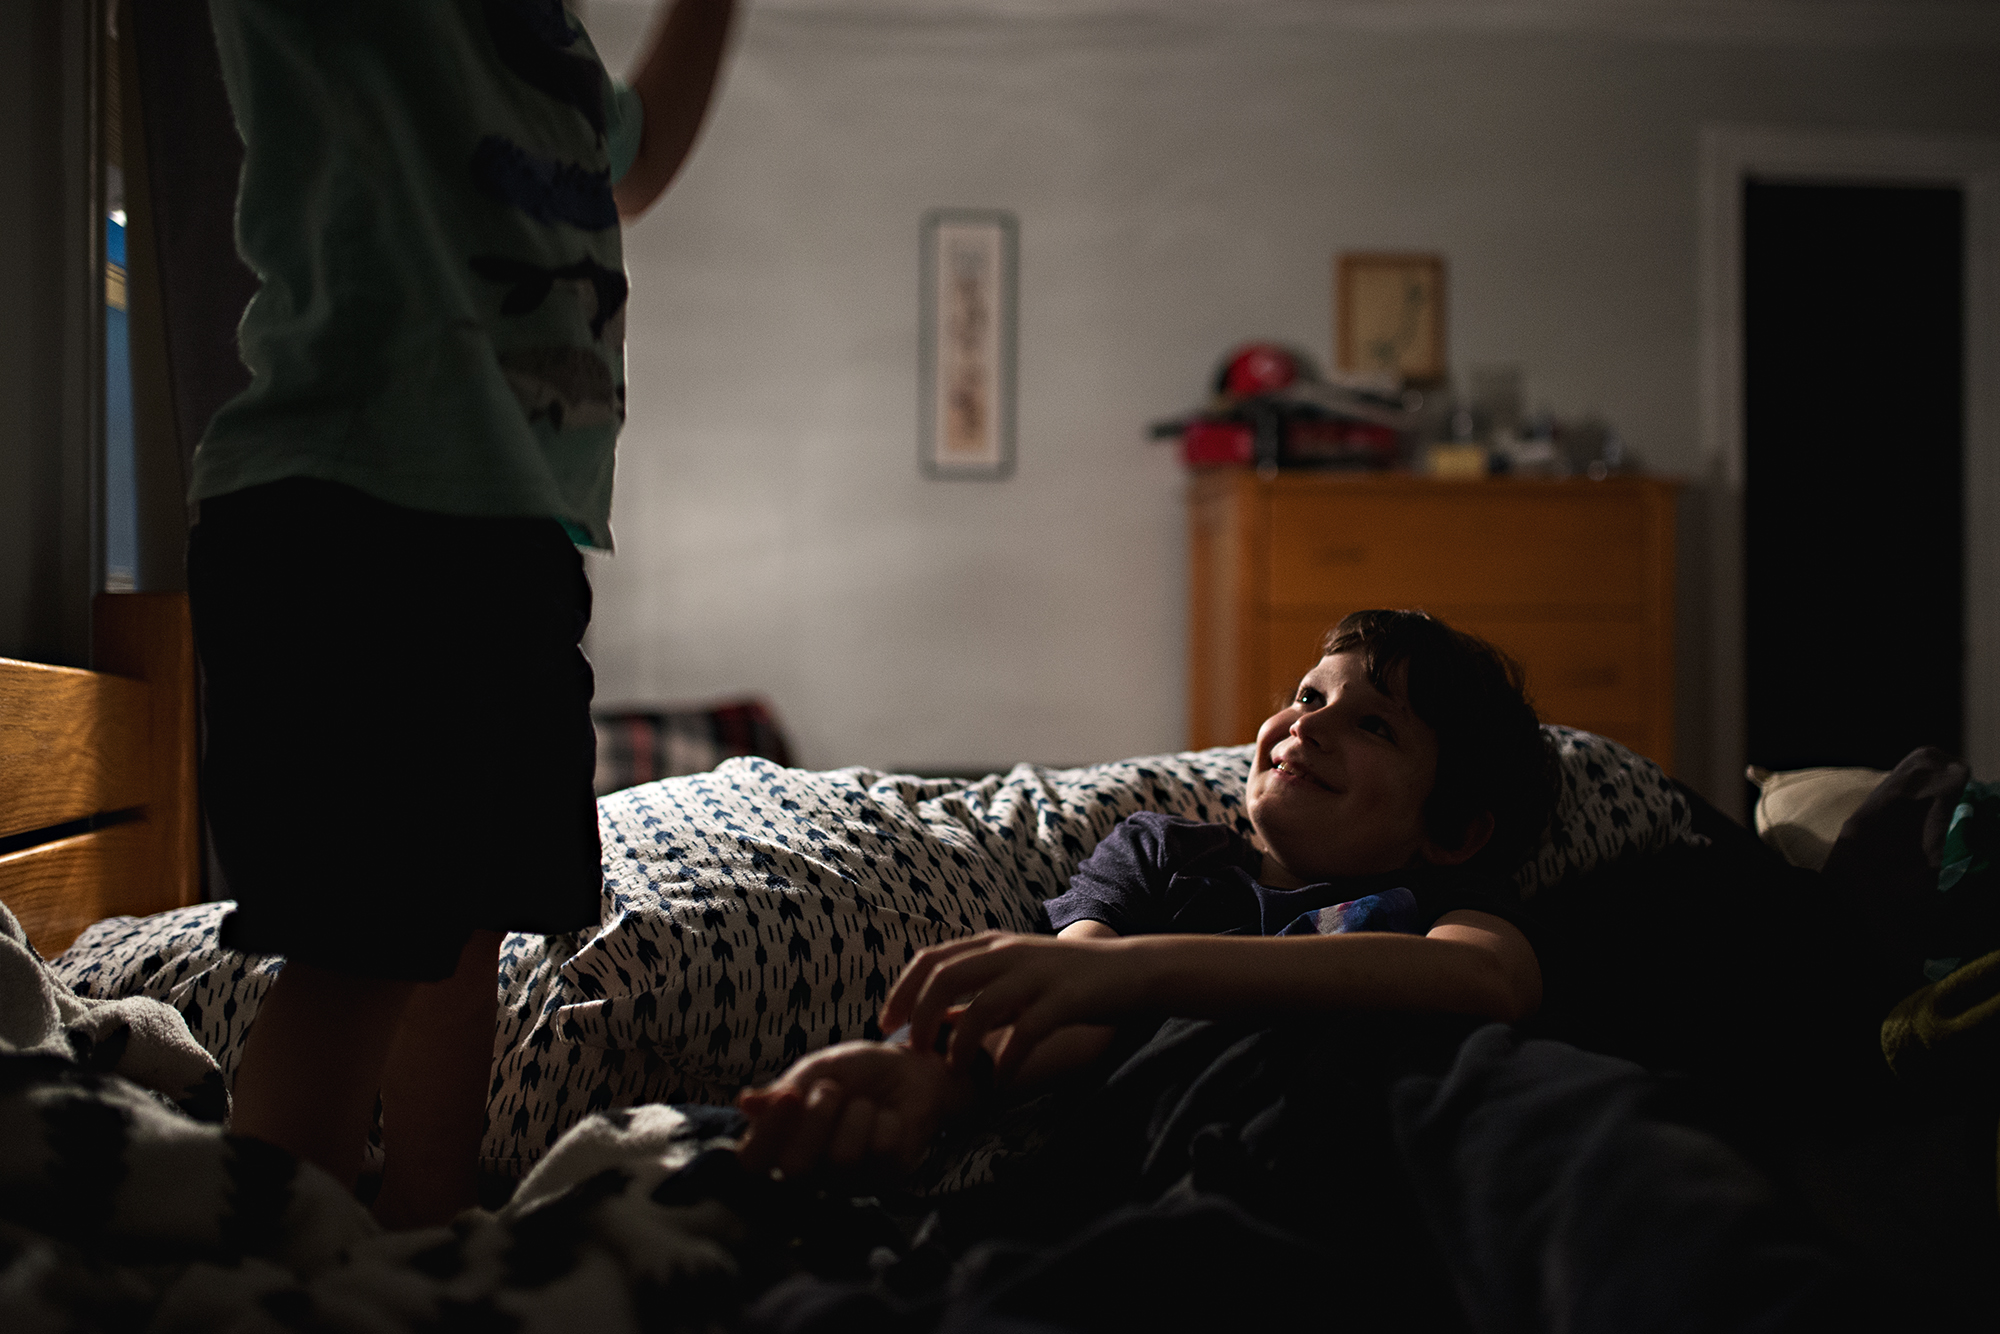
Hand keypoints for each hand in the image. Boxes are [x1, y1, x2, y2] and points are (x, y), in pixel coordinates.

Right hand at [734, 1040, 962, 1180]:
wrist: (910, 1068)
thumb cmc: (856, 1072)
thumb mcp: (818, 1071)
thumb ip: (785, 1090)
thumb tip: (745, 1102)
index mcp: (784, 1144)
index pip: (752, 1162)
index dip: (766, 1133)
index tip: (789, 1096)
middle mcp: (812, 1171)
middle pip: (795, 1168)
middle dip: (816, 1118)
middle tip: (833, 1090)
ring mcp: (849, 1180)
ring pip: (842, 1158)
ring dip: (857, 1114)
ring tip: (865, 1103)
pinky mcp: (888, 1179)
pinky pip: (881, 1150)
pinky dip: (888, 1120)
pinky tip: (890, 1118)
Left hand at [881, 932, 1153, 1084]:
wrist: (1129, 970)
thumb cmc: (1066, 980)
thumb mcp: (1015, 977)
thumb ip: (978, 991)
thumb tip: (936, 1019)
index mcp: (992, 945)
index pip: (930, 959)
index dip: (902, 992)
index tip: (887, 1026)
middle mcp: (1009, 954)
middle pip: (945, 977)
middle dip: (920, 1017)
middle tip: (915, 1051)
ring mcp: (1037, 975)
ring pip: (982, 1005)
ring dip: (960, 1042)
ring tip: (955, 1069)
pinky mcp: (1064, 999)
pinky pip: (1026, 1032)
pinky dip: (1007, 1059)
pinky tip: (1000, 1081)